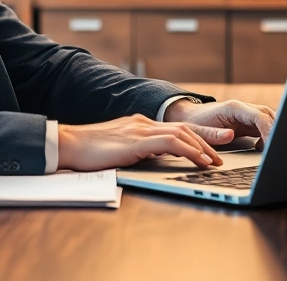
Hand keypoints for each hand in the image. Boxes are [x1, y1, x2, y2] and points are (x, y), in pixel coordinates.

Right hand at [56, 115, 223, 170]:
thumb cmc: (87, 151)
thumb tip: (150, 157)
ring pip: (181, 133)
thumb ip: (134, 149)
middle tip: (219, 157)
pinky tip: (199, 161)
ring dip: (202, 148)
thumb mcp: (117, 148)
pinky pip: (171, 143)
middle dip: (205, 142)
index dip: (194, 137)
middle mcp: (142, 123)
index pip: (174, 127)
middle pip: (183, 128)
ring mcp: (140, 130)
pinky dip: (189, 151)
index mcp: (138, 124)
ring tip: (214, 163)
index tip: (208, 149)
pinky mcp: (136, 141)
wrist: (68, 144)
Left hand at [163, 99, 275, 148]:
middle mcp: (243, 109)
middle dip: (276, 131)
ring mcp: (246, 115)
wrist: (188, 117)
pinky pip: (263, 127)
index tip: (273, 145)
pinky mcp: (247, 123)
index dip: (269, 130)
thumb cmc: (194, 123)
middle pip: (268, 116)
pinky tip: (264, 149)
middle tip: (279, 150)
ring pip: (268, 120)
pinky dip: (268, 136)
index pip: (259, 116)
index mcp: (234, 108)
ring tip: (274, 150)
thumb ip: (214, 134)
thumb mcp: (200, 131)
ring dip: (274, 133)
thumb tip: (230, 135)